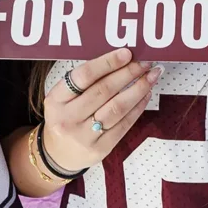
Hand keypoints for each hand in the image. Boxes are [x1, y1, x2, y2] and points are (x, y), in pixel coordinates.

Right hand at [39, 49, 159, 172]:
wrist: (58, 154)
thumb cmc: (65, 117)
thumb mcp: (63, 98)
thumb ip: (85, 81)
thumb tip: (120, 59)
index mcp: (56, 100)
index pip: (84, 76)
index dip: (107, 62)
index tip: (127, 53)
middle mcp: (68, 118)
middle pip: (104, 90)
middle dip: (128, 73)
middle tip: (146, 62)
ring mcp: (84, 136)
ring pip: (117, 108)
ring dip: (138, 89)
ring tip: (152, 76)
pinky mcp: (100, 149)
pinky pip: (124, 124)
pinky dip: (138, 107)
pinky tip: (146, 95)